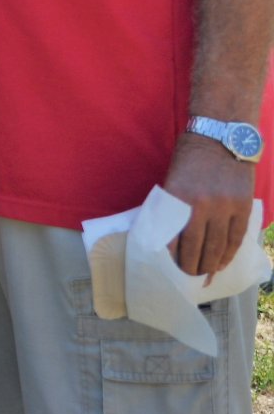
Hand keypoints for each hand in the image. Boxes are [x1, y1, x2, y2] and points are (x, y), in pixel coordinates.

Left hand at [162, 133, 256, 278]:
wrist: (222, 136)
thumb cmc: (191, 156)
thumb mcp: (174, 179)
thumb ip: (174, 205)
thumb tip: (171, 234)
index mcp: (178, 198)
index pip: (174, 236)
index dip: (173, 256)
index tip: (169, 268)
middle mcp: (202, 206)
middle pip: (197, 246)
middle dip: (192, 266)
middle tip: (188, 276)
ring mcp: (226, 208)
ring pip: (218, 246)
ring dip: (211, 264)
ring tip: (204, 275)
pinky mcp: (243, 207)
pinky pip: (236, 238)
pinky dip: (229, 253)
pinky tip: (222, 263)